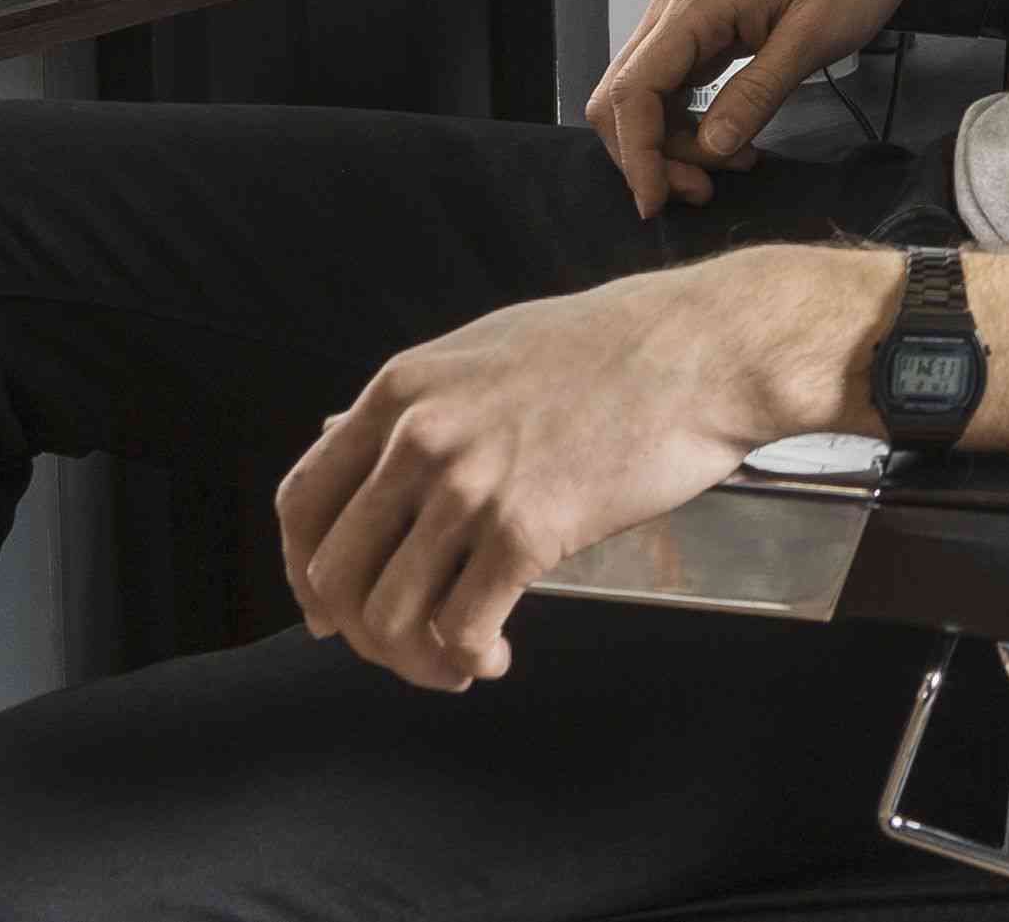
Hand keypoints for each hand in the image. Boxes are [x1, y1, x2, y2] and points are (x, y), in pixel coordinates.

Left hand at [281, 250, 867, 690]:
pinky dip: (467, 659)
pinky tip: (495, 655)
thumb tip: (354, 444)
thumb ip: (420, 404)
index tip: (327, 609)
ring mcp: (471, 485)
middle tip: (403, 648)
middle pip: (336, 572)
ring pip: (391, 614)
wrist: (706, 349)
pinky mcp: (528, 530)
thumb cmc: (615, 347)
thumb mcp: (489, 350)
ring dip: (416, 659)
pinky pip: (461, 628)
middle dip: (363, 631)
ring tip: (458, 662)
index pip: (301, 502)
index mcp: (401, 390)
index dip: (303, 572)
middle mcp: (420, 438)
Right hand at [583, 0, 949, 218]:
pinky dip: (690, 124)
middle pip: (624, 98)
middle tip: (702, 191)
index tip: (655, 201)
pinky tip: (731, 143)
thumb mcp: (814, 37)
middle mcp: (675, 9)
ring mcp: (686, 19)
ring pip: (647, 97)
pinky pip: (674, 87)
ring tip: (731, 168)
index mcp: (694, 4)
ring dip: (673, 144)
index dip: (636, 154)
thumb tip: (711, 148)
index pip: (632, 90)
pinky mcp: (705, 31)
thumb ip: (759, 92)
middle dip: (652, 154)